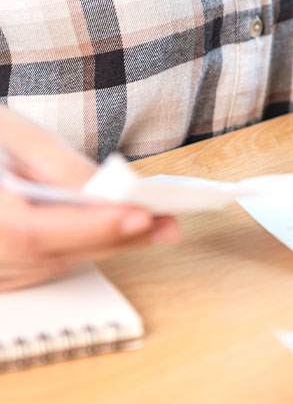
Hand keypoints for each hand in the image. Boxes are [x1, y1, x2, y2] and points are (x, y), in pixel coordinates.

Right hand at [0, 106, 179, 290]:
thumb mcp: (6, 132)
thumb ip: (54, 163)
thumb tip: (104, 189)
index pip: (32, 233)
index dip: (88, 227)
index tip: (137, 215)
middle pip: (52, 254)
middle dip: (115, 236)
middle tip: (166, 221)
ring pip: (55, 263)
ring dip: (109, 244)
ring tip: (158, 225)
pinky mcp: (1, 271)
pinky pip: (47, 264)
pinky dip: (87, 246)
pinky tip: (124, 232)